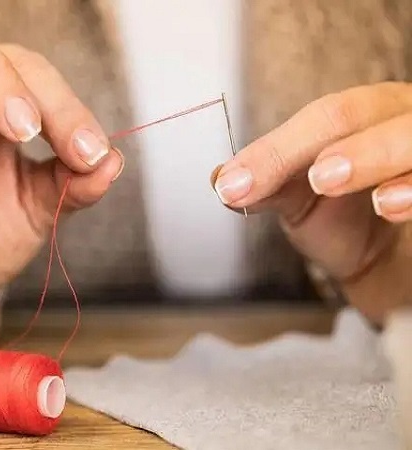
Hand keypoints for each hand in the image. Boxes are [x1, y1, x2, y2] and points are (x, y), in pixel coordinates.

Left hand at [212, 82, 411, 324]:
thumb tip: (221, 180)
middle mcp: (396, 117)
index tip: (240, 186)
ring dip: (387, 160)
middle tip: (319, 179)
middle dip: (347, 148)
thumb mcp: (294, 198)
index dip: (280, 150)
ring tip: (378, 201)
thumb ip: (265, 185)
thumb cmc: (337, 211)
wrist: (378, 249)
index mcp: (357, 113)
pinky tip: (395, 207)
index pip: (322, 119)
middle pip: (370, 115)